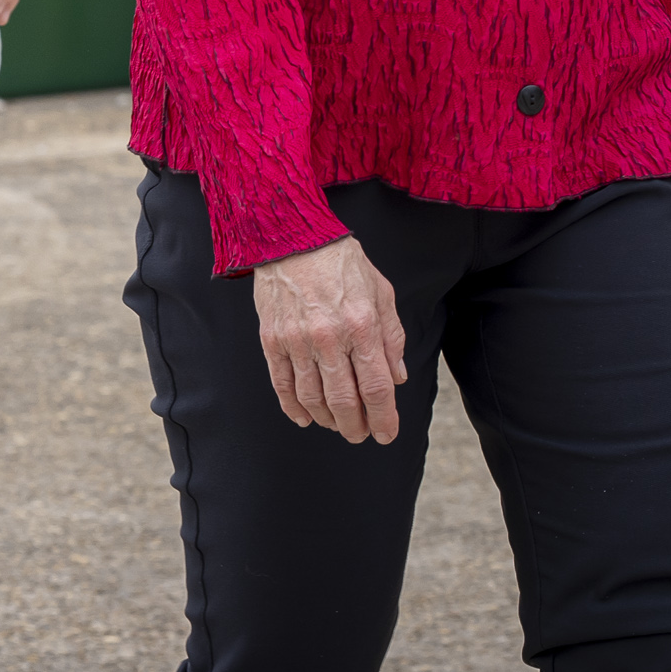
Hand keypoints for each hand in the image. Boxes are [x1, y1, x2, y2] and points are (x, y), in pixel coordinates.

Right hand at [253, 235, 407, 442]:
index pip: (376, 387)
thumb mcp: (382, 292)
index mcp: (361, 325)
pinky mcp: (272, 340)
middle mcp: (329, 337)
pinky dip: (294, 408)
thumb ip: (392, 336)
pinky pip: (283, 385)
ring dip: (328, 420)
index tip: (387, 433)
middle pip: (344, 401)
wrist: (294, 237)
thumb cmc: (342, 262)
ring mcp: (297, 341)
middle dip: (356, 427)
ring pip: (313, 398)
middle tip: (361, 434)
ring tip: (338, 424)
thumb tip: (397, 376)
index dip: (384, 418)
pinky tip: (305, 418)